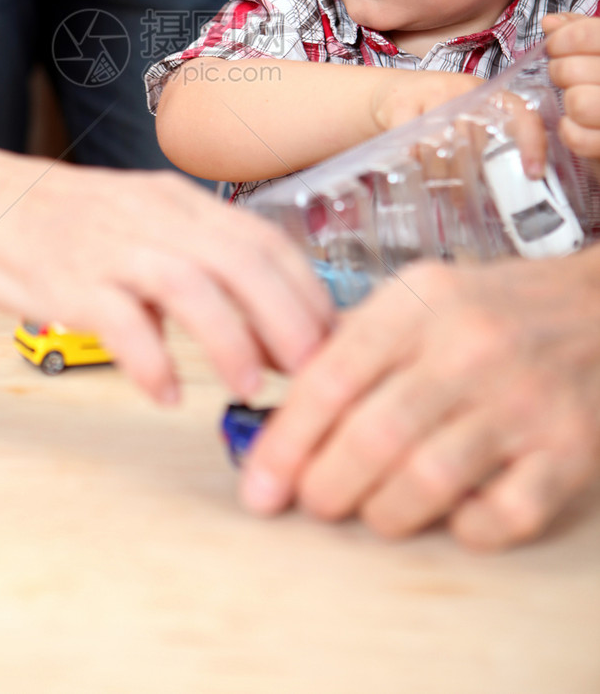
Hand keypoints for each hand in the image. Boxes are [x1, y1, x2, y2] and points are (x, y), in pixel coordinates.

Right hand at [0, 133, 332, 404]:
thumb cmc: (53, 218)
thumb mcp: (134, 220)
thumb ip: (189, 261)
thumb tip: (254, 326)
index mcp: (175, 201)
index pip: (263, 238)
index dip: (306, 290)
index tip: (328, 337)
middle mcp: (151, 215)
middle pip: (242, 259)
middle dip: (288, 318)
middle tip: (310, 372)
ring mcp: (108, 244)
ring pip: (190, 285)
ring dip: (230, 339)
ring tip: (248, 385)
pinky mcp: (64, 277)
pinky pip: (119, 320)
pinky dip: (150, 359)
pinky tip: (166, 391)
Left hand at [239, 254, 599, 548]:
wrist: (599, 306)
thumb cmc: (495, 309)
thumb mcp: (421, 294)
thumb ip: (356, 340)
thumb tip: (280, 401)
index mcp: (421, 302)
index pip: (331, 377)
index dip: (285, 441)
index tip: (259, 485)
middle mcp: (469, 347)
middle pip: (371, 436)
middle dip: (325, 485)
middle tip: (312, 502)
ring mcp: (523, 400)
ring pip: (427, 479)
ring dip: (383, 512)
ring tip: (372, 510)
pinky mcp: (569, 450)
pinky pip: (501, 516)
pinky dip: (465, 530)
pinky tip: (452, 514)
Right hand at [371, 69, 547, 179]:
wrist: (388, 93)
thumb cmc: (435, 115)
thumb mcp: (466, 120)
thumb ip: (488, 145)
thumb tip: (513, 192)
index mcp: (488, 95)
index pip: (523, 113)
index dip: (532, 143)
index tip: (533, 173)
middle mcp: (464, 90)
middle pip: (478, 143)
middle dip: (471, 178)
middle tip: (468, 200)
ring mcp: (431, 95)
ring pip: (444, 150)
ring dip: (442, 178)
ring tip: (440, 191)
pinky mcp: (401, 106)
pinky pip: (413, 150)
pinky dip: (415, 167)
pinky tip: (415, 174)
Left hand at [544, 11, 599, 161]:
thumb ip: (583, 29)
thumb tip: (550, 22)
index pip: (589, 33)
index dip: (562, 38)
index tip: (556, 47)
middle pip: (573, 70)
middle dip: (560, 72)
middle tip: (566, 76)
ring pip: (578, 104)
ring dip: (568, 101)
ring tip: (575, 99)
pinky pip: (578, 138)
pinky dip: (569, 131)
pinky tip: (575, 123)